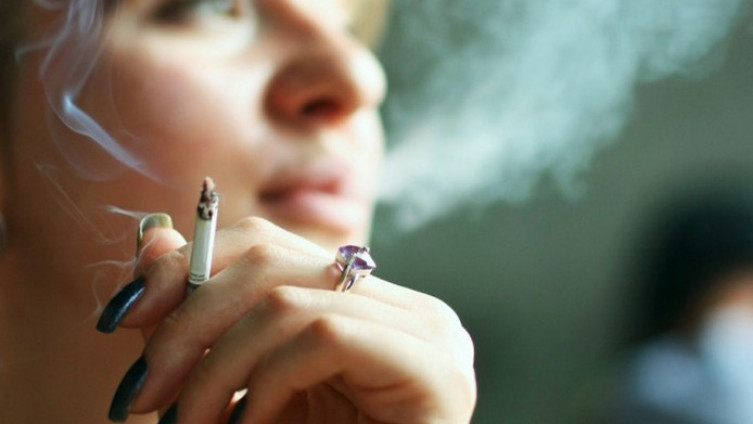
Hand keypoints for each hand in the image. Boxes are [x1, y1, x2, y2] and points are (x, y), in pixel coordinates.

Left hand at [102, 216, 475, 423]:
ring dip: (215, 370)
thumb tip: (150, 236)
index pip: (268, 244)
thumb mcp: (239, 387)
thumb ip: (199, 317)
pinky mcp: (433, 367)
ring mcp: (427, 331)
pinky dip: (265, 384)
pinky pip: (324, 338)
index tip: (123, 316)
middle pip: (272, 262)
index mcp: (363, 304)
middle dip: (188, 323)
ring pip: (288, 302)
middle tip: (142, 392)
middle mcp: (402, 305)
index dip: (188, 267)